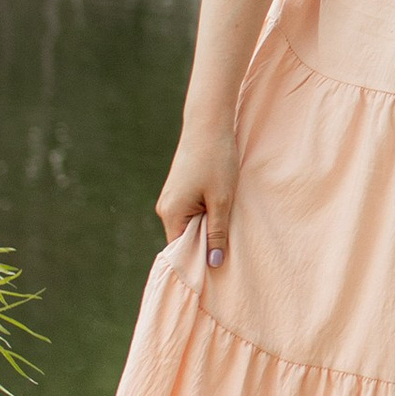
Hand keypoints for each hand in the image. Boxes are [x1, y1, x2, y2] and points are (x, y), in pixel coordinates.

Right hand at [157, 120, 239, 266]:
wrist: (209, 125)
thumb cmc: (216, 161)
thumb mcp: (222, 200)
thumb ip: (217, 232)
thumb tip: (213, 263)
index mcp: (171, 213)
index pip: (180, 251)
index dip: (198, 262)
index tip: (218, 270)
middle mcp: (165, 208)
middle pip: (184, 240)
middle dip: (205, 246)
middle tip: (229, 251)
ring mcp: (171, 199)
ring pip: (190, 226)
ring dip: (207, 229)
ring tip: (227, 229)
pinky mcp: (179, 191)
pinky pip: (191, 214)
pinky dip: (206, 217)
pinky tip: (222, 213)